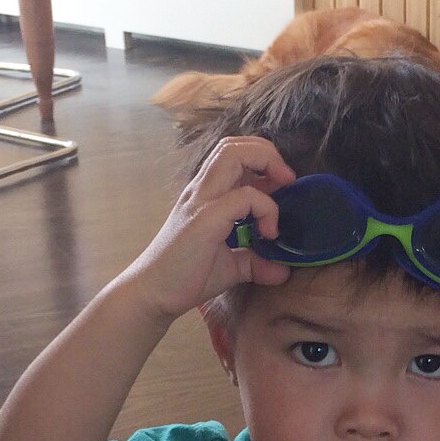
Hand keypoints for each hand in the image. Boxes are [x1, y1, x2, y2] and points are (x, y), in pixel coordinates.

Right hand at [120, 136, 296, 321]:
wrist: (153, 295)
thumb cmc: (185, 278)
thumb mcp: (231, 267)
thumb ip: (255, 262)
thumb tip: (282, 270)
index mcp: (207, 195)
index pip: (233, 154)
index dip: (263, 161)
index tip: (282, 189)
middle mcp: (202, 190)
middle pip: (233, 145)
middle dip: (267, 153)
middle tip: (286, 181)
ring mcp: (201, 201)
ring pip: (232, 154)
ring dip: (265, 164)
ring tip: (282, 193)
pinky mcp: (205, 219)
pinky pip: (244, 196)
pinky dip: (265, 208)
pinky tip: (268, 233)